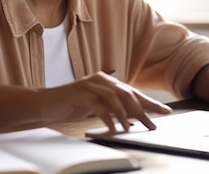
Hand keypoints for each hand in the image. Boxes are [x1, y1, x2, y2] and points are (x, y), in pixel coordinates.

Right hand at [38, 71, 171, 131]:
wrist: (44, 103)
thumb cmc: (70, 105)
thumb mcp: (95, 106)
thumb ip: (111, 107)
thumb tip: (133, 117)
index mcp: (106, 81)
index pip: (133, 92)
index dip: (150, 102)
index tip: (164, 111)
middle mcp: (100, 80)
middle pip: (127, 93)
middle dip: (142, 110)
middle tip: (152, 124)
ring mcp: (89, 85)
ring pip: (114, 97)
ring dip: (125, 114)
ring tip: (132, 128)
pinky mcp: (79, 93)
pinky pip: (98, 105)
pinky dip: (107, 117)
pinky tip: (113, 127)